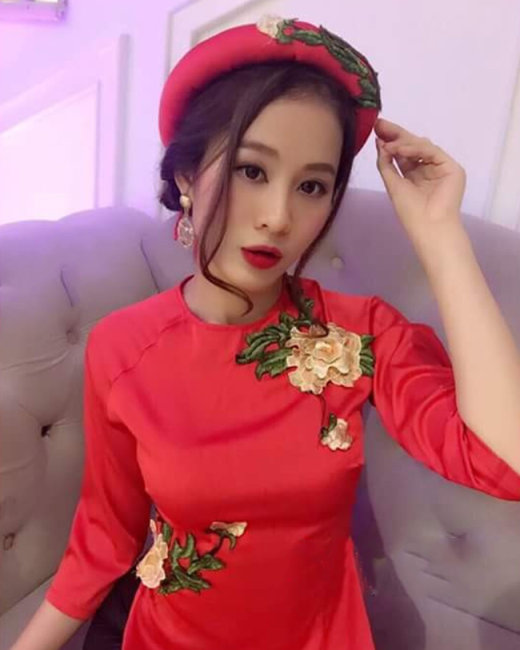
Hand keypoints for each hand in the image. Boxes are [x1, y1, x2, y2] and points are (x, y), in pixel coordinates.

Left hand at [374, 117, 466, 238]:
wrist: (429, 226)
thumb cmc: (410, 212)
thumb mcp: (393, 185)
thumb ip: (386, 164)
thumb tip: (380, 144)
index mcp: (414, 175)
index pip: (402, 153)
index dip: (390, 141)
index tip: (376, 129)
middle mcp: (428, 168)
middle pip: (412, 146)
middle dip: (396, 134)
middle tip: (380, 124)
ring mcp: (440, 167)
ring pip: (422, 147)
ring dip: (403, 142)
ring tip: (388, 143)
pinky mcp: (452, 167)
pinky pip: (432, 151)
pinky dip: (416, 149)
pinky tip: (401, 149)